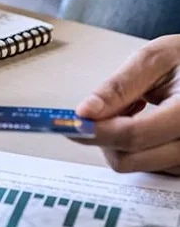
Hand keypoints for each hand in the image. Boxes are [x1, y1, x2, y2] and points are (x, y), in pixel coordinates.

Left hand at [74, 35, 179, 174]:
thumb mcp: (154, 60)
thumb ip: (118, 87)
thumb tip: (85, 112)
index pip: (134, 135)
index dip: (97, 131)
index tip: (72, 123)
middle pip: (129, 158)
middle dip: (104, 136)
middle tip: (99, 110)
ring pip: (134, 165)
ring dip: (118, 142)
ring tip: (133, 109)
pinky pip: (146, 167)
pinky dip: (133, 148)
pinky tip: (142, 122)